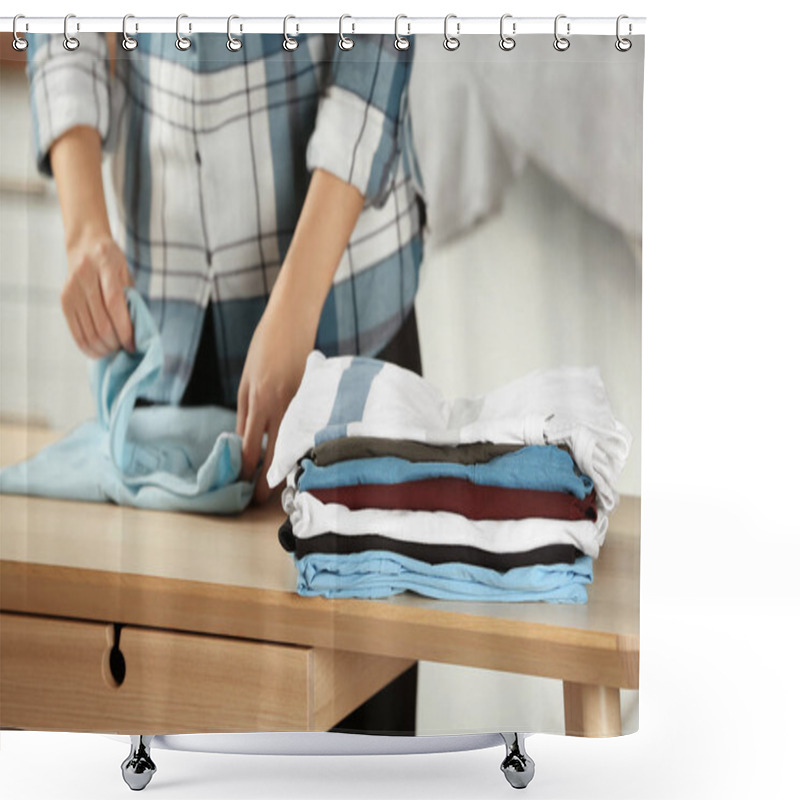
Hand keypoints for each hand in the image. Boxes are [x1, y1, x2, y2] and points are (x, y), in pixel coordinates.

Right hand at [62, 234, 134, 357]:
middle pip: (101, 323)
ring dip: (103, 348)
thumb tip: (138, 334)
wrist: (85, 245)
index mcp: (105, 264)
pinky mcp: (63, 300)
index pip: (114, 304)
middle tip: (125, 349)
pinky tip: (99, 351)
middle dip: (116, 343)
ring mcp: (71, 289)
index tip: (133, 345)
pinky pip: (75, 331)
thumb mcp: (125, 272)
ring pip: (89, 331)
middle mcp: (84, 276)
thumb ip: (130, 298)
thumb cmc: (112, 263)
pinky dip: (88, 347)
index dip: (125, 330)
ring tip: (114, 351)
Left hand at [236, 284, 317, 503]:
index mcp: (258, 401)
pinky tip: (303, 458)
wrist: (292, 320)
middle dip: (266, 481)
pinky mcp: (316, 398)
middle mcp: (280, 406)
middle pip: (273, 455)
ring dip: (286, 467)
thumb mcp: (246, 381)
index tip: (242, 486)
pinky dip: (302, 444)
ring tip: (282, 487)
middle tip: (261, 500)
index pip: (250, 449)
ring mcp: (302, 403)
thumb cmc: (264, 347)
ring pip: (294, 445)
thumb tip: (243, 444)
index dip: (245, 472)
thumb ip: (245, 414)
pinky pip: (307, 429)